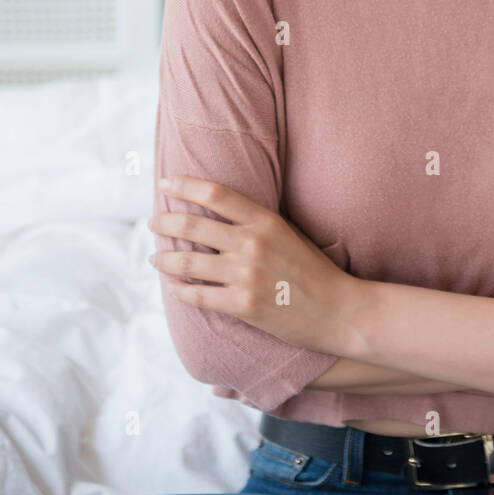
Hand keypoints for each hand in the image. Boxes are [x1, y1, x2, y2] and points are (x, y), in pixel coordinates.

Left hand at [148, 176, 357, 349]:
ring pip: (187, 262)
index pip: (216, 195)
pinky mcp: (243, 306)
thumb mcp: (289, 234)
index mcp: (265, 221)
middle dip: (164, 222)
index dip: (185, 186)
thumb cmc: (314, 270)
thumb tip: (218, 215)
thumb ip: (256, 224)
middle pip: (193, 225)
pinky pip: (197, 295)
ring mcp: (246, 276)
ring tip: (155, 258)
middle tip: (154, 222)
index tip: (165, 183)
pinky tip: (176, 288)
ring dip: (164, 259)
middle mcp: (252, 244)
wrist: (338, 310)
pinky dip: (180, 290)